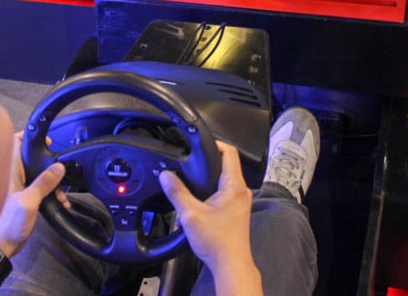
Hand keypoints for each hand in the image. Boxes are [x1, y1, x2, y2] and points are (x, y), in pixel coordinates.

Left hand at [0, 132, 68, 256]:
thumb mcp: (29, 201)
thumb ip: (44, 183)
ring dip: (53, 182)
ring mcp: (20, 188)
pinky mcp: (26, 199)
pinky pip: (42, 189)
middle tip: (61, 170)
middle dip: (49, 163)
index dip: (30, 137)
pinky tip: (61, 202)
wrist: (1, 248)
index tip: (47, 142)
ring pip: (40, 175)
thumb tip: (59, 167)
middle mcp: (14, 176)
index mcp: (10, 172)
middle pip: (33, 159)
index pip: (16, 144)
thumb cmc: (8, 224)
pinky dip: (52, 193)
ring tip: (63, 193)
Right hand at [160, 141, 260, 292]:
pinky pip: (227, 189)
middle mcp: (241, 191)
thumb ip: (177, 192)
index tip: (201, 142)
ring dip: (212, 174)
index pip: (229, 152)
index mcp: (234, 186)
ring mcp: (241, 200)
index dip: (215, 143)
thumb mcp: (190, 215)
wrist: (230, 264)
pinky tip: (202, 195)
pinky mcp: (237, 210)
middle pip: (228, 163)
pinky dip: (215, 186)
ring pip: (227, 177)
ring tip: (195, 174)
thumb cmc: (218, 242)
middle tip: (194, 157)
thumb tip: (166, 176)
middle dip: (210, 158)